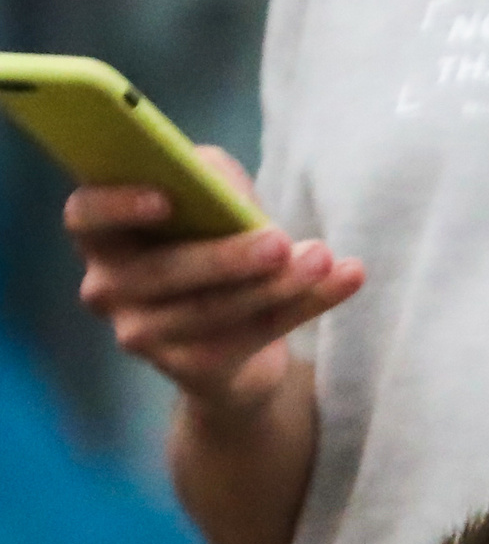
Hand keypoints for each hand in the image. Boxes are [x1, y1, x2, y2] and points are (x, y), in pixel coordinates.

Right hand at [65, 147, 361, 413]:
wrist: (235, 341)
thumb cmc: (214, 250)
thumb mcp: (215, 211)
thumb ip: (212, 184)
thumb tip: (214, 174)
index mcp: (105, 237)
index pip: (85, 216)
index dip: (117, 206)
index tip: (167, 199)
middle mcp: (108, 288)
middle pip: (161, 272)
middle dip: (226, 256)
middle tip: (281, 241)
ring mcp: (143, 334)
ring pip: (212, 309)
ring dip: (278, 284)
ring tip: (325, 259)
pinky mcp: (191, 369)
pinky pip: (254, 334)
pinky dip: (307, 304)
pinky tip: (348, 278)